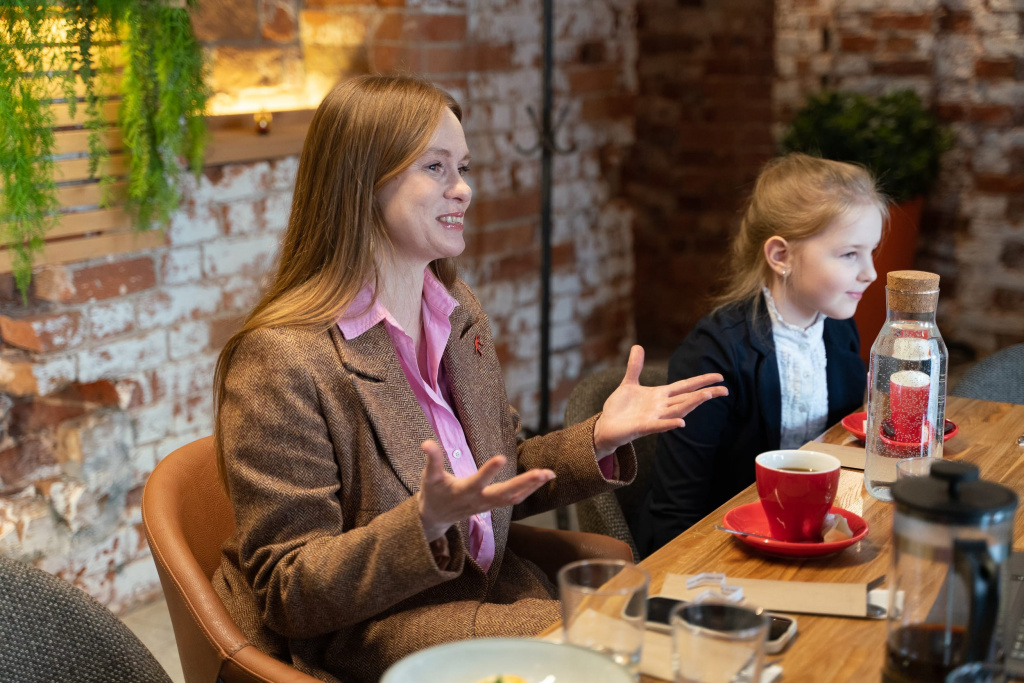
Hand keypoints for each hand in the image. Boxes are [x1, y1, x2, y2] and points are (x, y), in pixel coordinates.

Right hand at [416, 440, 554, 541]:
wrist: (436, 517)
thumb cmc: (433, 493)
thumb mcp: (429, 477)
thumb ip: (432, 460)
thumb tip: (426, 442)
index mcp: (463, 491)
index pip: (478, 481)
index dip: (489, 471)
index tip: (502, 457)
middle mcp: (479, 500)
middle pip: (505, 494)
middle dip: (524, 483)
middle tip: (543, 472)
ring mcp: (488, 505)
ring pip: (514, 498)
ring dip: (532, 486)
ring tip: (549, 474)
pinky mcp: (493, 505)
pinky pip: (515, 499)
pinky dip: (529, 490)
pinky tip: (543, 480)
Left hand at [592, 345, 727, 457]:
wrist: (606, 426)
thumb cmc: (620, 408)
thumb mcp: (628, 383)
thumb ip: (635, 367)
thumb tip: (638, 346)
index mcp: (659, 395)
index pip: (684, 386)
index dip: (701, 381)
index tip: (719, 376)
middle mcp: (660, 407)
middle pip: (687, 398)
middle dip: (704, 393)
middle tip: (724, 390)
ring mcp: (653, 417)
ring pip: (677, 410)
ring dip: (691, 403)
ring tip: (707, 395)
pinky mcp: (642, 427)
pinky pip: (658, 426)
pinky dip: (669, 424)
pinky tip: (681, 422)